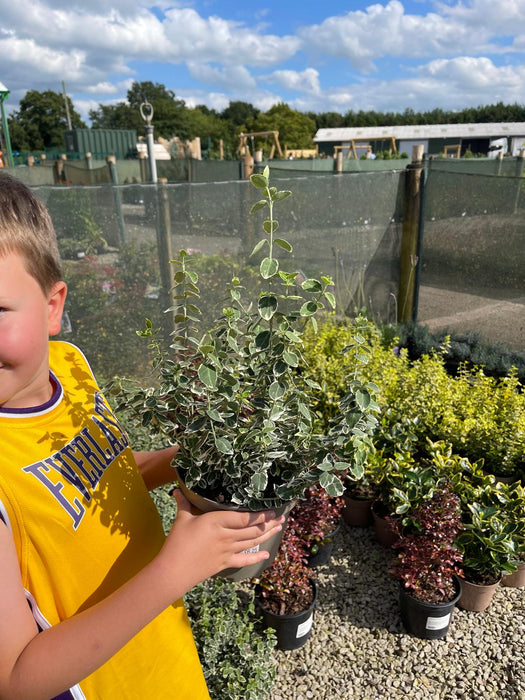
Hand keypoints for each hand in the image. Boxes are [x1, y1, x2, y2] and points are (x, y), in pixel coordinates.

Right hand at [160, 490, 284, 587]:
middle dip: (269, 523)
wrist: (173, 571)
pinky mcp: (224, 563)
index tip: (272, 510)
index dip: (260, 515)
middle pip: (252, 529)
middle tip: (282, 517)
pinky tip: (266, 554)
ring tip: (279, 528)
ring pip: (251, 542)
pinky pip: (244, 560)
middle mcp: (225, 536)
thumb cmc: (176, 543)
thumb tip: (178, 490)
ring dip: (267, 535)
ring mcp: (227, 551)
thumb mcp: (182, 520)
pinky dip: (256, 557)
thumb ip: (184, 503)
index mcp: (216, 522)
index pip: (244, 518)